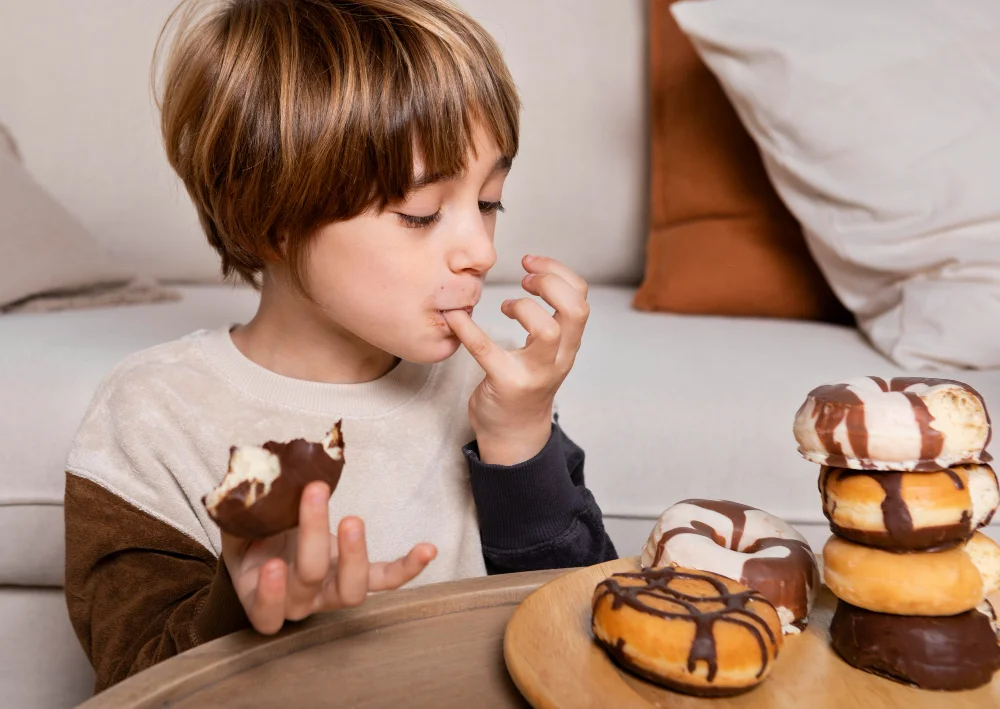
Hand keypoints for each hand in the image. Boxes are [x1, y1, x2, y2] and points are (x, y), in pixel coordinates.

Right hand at [221, 481, 437, 634]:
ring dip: (355, 553)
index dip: (269, 593)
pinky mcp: (362, 579)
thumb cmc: (254, 540)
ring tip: (352, 518)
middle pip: (308, 578)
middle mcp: (300, 601)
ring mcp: (334, 593)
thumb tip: (243, 476)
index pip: (266, 611)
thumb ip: (236, 510)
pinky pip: (387, 579)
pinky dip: (409, 566)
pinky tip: (428, 549)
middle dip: (312, 534)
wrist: (272, 549)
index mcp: (261, 595)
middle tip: (314, 492)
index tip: (269, 564)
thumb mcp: (238, 528)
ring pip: (352, 589)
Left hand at [443, 254, 589, 464]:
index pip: (581, 298)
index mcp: (568, 345)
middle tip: (524, 280)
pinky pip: (487, 349)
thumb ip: (549, 319)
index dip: (559, 272)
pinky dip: (467, 328)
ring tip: (507, 306)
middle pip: (576, 310)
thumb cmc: (526, 384)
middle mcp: (559, 358)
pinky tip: (455, 317)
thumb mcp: (548, 352)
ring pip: (548, 330)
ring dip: (524, 307)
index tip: (531, 264)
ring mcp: (535, 372)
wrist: (514, 434)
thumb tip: (534, 273)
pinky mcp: (506, 383)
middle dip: (550, 283)